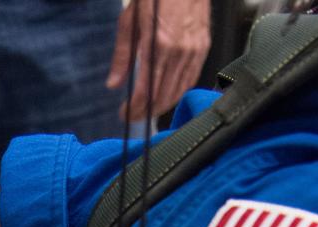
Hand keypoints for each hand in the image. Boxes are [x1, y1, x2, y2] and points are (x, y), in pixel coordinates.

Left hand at [107, 0, 210, 122]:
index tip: (124, 115)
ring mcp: (193, 50)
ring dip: (162, 106)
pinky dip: (178, 92)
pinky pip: (191, 79)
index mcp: (157, 44)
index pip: (144, 91)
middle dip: (145, 112)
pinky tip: (167, 96)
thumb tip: (113, 83)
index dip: (133, 109)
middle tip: (134, 116)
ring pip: (177, 92)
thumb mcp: (130, 19)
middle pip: (161, 97)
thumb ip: (122, 55)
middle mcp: (178, 51)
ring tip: (148, 110)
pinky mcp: (203, 47)